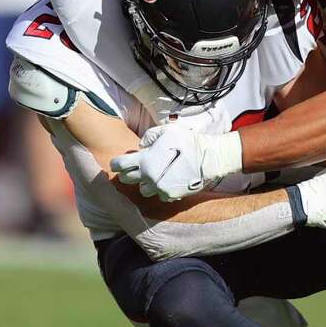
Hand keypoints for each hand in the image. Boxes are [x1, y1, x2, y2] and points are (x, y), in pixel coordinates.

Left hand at [110, 124, 241, 200]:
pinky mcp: (171, 195)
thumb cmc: (188, 141)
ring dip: (145, 183)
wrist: (209, 158)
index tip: (118, 163)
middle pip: (126, 180)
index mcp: (145, 160)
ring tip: (155, 176)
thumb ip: (149, 136)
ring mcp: (159, 188)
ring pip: (143, 190)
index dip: (116, 164)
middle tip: (136, 168)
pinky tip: (169, 181)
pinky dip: (161, 190)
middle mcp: (149, 176)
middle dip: (128, 174)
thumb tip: (141, 146)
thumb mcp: (166, 131)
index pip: (119, 165)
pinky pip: (159, 196)